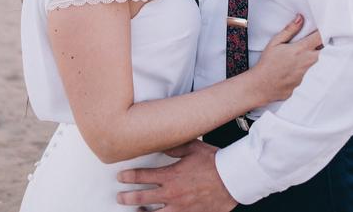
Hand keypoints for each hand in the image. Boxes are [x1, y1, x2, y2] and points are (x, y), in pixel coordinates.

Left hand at [116, 139, 237, 211]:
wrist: (232, 179)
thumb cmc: (214, 162)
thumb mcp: (192, 147)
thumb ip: (174, 147)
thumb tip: (162, 145)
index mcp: (171, 175)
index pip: (143, 177)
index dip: (129, 176)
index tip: (121, 176)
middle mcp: (172, 194)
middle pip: (142, 198)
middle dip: (127, 197)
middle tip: (120, 196)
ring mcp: (180, 208)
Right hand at [254, 14, 322, 102]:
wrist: (261, 86)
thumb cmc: (267, 63)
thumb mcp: (275, 42)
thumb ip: (290, 30)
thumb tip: (300, 19)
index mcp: (301, 50)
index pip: (319, 38)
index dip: (320, 33)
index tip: (316, 30)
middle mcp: (306, 62)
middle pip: (318, 51)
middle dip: (312, 46)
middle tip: (299, 43)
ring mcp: (304, 74)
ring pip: (310, 63)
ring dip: (303, 58)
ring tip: (288, 57)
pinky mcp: (300, 83)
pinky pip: (302, 73)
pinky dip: (296, 69)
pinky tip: (284, 68)